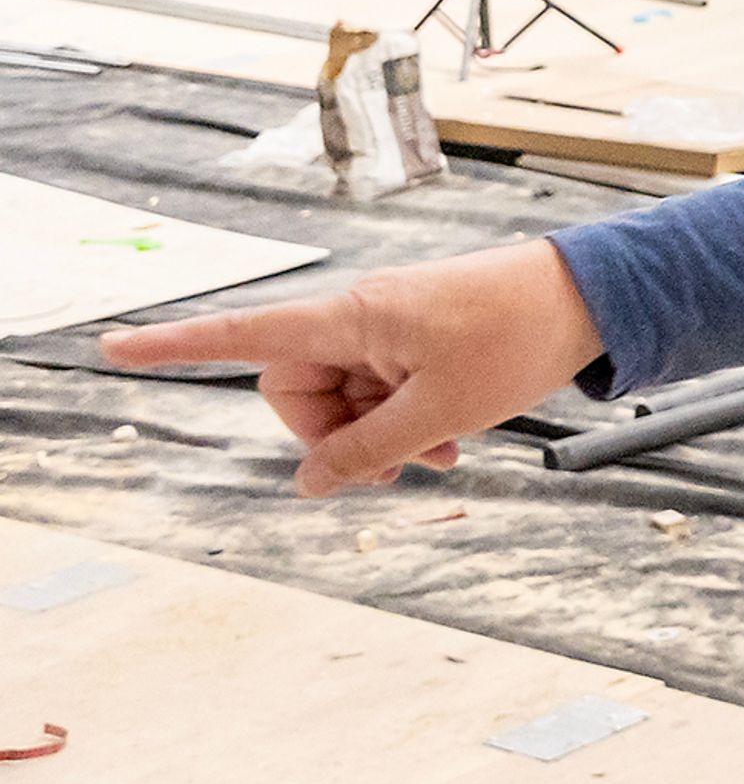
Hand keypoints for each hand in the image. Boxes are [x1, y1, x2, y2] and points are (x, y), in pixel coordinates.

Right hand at [98, 242, 604, 497]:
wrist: (592, 299)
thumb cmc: (518, 337)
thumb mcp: (439, 412)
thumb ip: (367, 451)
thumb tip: (310, 484)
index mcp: (349, 318)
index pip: (242, 335)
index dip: (175, 345)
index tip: (111, 347)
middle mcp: (358, 316)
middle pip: (297, 389)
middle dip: (335, 437)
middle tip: (398, 466)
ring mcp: (388, 327)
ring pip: (346, 397)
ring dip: (381, 435)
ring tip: (443, 452)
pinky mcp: (417, 337)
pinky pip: (383, 388)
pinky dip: (405, 419)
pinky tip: (449, 441)